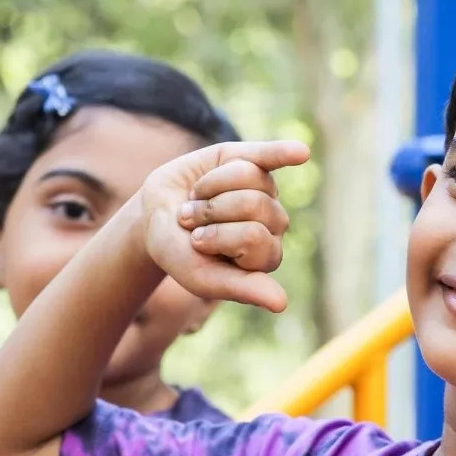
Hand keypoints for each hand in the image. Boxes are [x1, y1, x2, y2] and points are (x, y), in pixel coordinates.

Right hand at [139, 140, 309, 312]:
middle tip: (192, 220)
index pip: (253, 237)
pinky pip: (269, 156)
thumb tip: (281, 304)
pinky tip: (300, 152)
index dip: (217, 236)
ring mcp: (266, 193)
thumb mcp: (202, 277)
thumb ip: (241, 289)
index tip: (195, 244)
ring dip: (209, 186)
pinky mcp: (254, 162)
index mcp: (266, 256)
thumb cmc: (180, 253)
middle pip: (253, 204)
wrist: (155, 219)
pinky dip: (283, 152)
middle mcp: (273, 225)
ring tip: (197, 199)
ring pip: (247, 175)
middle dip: (211, 209)